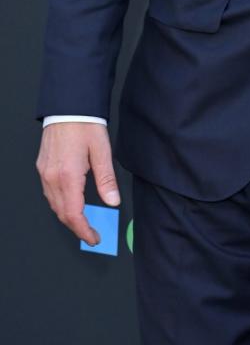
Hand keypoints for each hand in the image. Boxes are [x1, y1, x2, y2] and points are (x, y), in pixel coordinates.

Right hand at [37, 123, 120, 245]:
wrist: (68, 107)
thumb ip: (107, 179)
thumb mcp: (102, 151)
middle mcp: (52, 177)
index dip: (84, 230)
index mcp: (68, 176)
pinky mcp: (42, 168)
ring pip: (53, 205)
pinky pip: (49, 193)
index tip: (94, 237)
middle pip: (62, 213)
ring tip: (84, 221)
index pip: (74, 214)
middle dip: (77, 227)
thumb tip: (113, 201)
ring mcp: (44, 173)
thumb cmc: (85, 124)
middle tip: (92, 232)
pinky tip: (71, 202)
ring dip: (68, 216)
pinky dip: (60, 203)